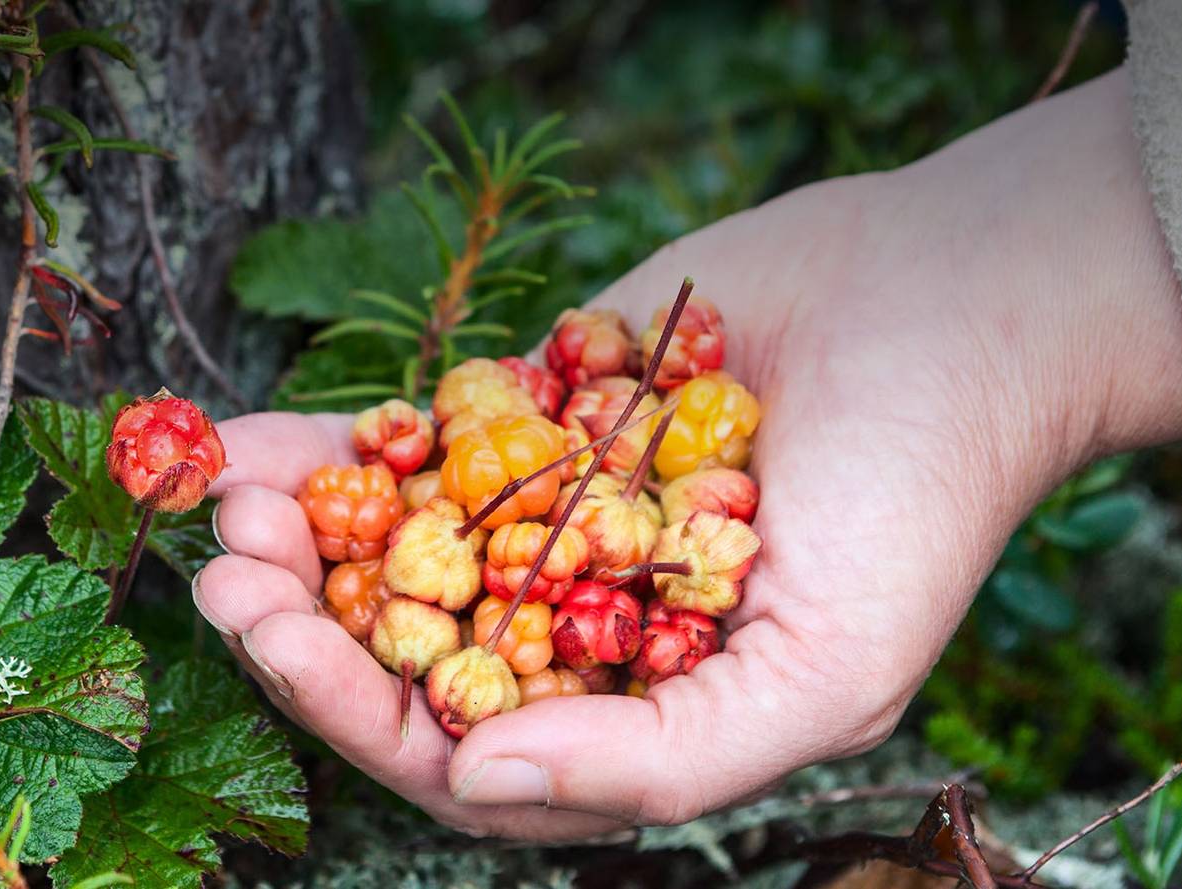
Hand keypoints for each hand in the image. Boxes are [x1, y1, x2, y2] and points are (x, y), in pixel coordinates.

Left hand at [193, 71, 1181, 838]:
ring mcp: (544, 522)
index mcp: (631, 718)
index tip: (281, 646)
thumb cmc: (914, 510)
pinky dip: (318, 448)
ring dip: (295, 536)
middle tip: (225, 576)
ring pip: (385, 552)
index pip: (465, 754)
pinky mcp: (528, 420)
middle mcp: (574, 632)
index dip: (363, 712)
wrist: (955, 306)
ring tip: (226, 503)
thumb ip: (654, 759)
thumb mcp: (819, 679)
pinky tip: (232, 443)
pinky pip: (402, 448)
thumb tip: (475, 784)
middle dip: (302, 626)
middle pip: (403, 657)